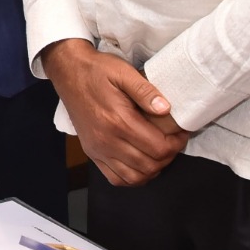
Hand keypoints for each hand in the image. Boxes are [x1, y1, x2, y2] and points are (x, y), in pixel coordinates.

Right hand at [41, 39, 189, 186]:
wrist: (68, 71)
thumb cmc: (97, 70)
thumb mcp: (123, 71)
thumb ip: (145, 90)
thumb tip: (166, 109)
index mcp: (118, 120)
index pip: (158, 148)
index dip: (176, 143)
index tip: (181, 132)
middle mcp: (107, 140)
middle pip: (150, 165)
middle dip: (169, 156)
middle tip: (174, 141)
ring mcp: (98, 149)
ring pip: (135, 177)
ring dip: (153, 169)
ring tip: (159, 152)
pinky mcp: (91, 152)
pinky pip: (116, 178)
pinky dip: (133, 177)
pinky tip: (140, 163)